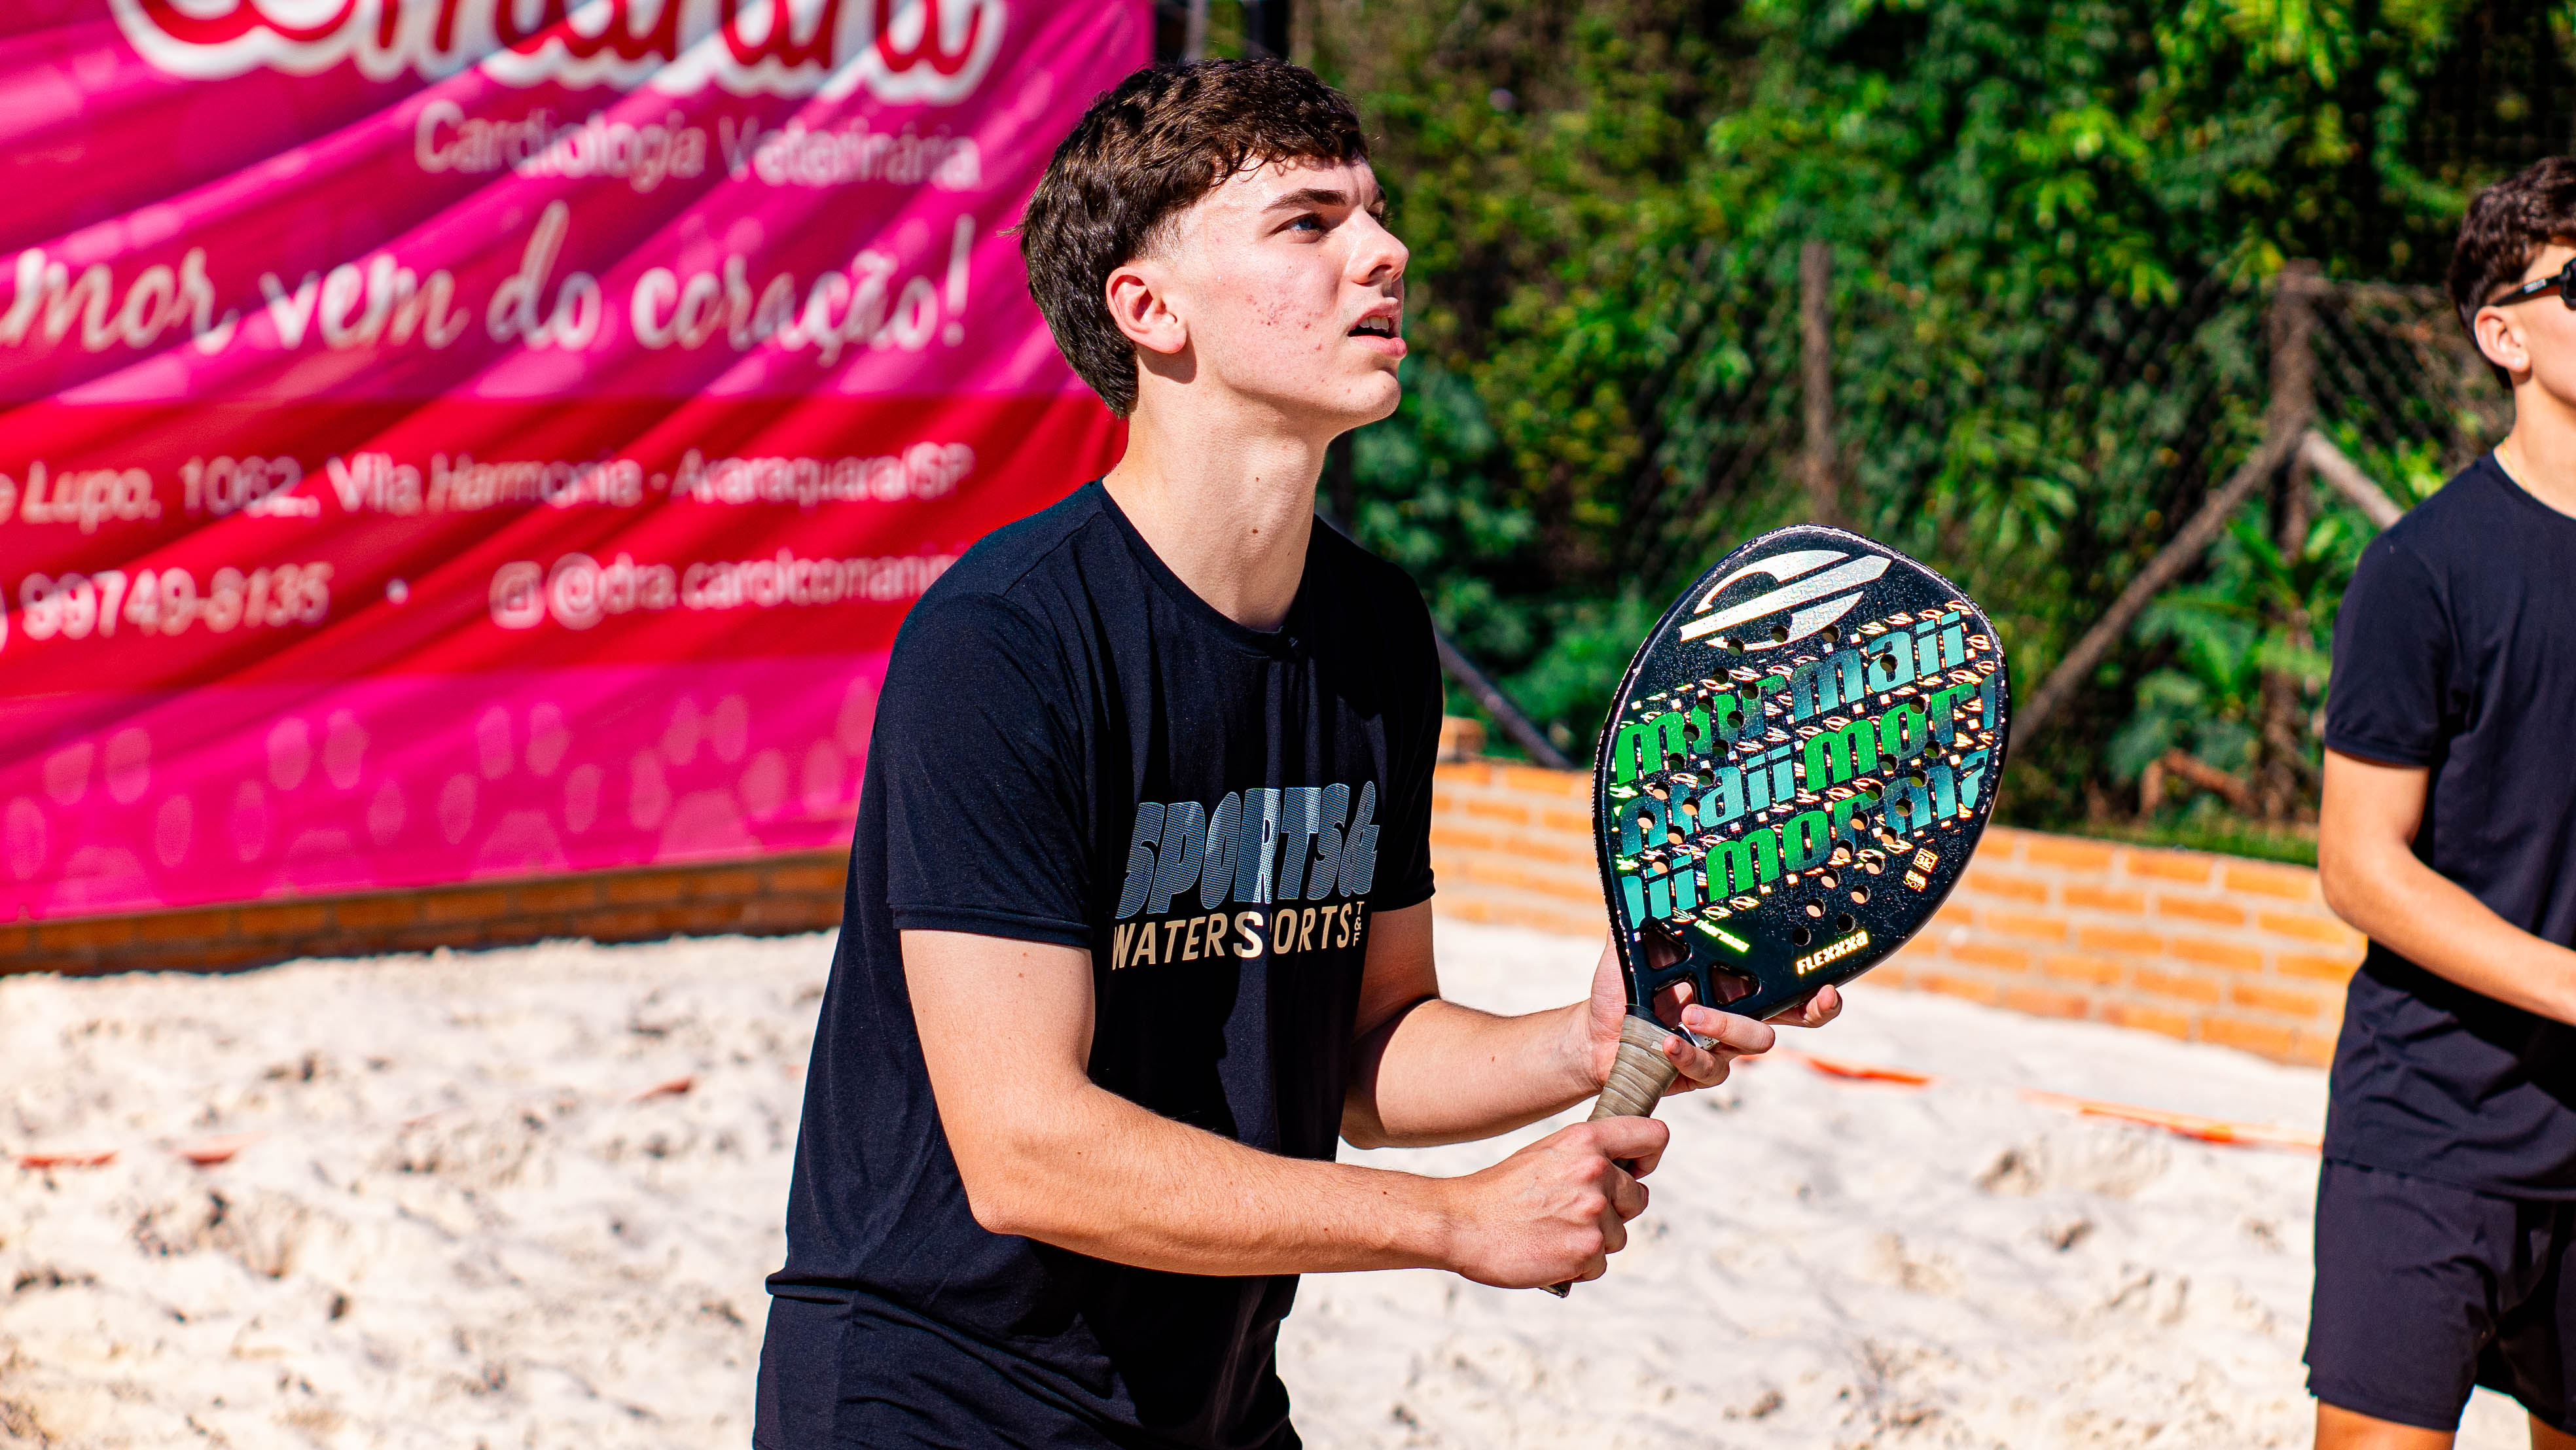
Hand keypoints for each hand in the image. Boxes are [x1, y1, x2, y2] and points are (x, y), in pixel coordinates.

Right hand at [1440, 1116, 1666, 1287]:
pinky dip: (1578, 1265)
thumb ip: (1588, 1155)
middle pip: (1637, 1197)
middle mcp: (1596, 1172)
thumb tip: (1624, 1171)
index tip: (1633, 1171)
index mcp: (1586, 1140)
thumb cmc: (1501, 1191)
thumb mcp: (1546, 1153)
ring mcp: (1594, 1213)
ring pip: (1619, 1235)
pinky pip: (1600, 1264)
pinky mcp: (1587, 1251)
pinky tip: (1548, 1251)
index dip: (1648, 1157)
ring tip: (1552, 1232)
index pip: (1653, 1136)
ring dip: (1593, 1240)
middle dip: (1614, 1210)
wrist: (1461, 1224)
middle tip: (1573, 1213)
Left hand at [1583, 933, 1843, 1097]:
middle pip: (1798, 1015)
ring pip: (1757, 1041)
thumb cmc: (1622, 987)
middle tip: (1816, 999)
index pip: (1786, 976)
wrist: (1594, 1032)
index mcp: (1733, 978)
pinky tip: (1668, 1043)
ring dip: (1728, 1026)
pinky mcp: (1702, 1072)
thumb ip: (1647, 919)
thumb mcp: (1633, 947)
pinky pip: (1712, 1069)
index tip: (1829, 969)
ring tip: (1690, 1015)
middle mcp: (1737, 1011)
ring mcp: (1724, 1044)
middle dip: (1816, 1008)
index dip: (1816, 975)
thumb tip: (1651, 880)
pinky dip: (1689, 1055)